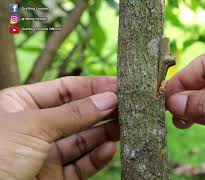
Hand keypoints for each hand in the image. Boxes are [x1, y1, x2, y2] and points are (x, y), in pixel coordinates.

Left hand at [0, 76, 118, 179]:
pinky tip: (110, 148)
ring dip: (105, 132)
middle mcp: (35, 128)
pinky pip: (80, 165)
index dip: (93, 86)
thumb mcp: (33, 125)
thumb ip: (74, 113)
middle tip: (129, 105)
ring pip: (82, 140)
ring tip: (126, 125)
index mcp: (20, 105)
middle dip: (102, 109)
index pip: (65, 89)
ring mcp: (45, 154)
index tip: (119, 84)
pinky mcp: (54, 178)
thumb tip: (108, 98)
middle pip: (77, 114)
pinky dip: (97, 157)